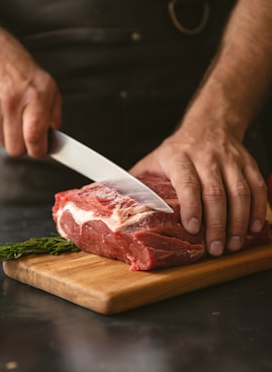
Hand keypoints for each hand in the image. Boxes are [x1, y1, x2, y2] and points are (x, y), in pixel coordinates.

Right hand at [0, 31, 61, 158]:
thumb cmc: (25, 76)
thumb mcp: (50, 90)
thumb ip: (54, 117)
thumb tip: (53, 140)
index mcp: (34, 98)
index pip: (33, 137)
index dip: (38, 151)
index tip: (40, 150)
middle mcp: (11, 101)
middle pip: (15, 149)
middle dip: (23, 147)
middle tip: (25, 134)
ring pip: (2, 144)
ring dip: (9, 138)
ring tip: (12, 119)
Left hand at [130, 120, 266, 255]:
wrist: (209, 123)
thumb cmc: (178, 149)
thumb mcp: (154, 159)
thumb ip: (138, 181)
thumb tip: (114, 203)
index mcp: (179, 158)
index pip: (187, 183)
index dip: (192, 207)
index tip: (193, 229)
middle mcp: (206, 157)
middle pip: (216, 192)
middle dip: (217, 224)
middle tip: (216, 248)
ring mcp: (230, 160)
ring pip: (239, 192)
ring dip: (239, 221)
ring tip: (234, 244)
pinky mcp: (247, 163)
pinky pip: (256, 187)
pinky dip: (258, 209)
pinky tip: (254, 227)